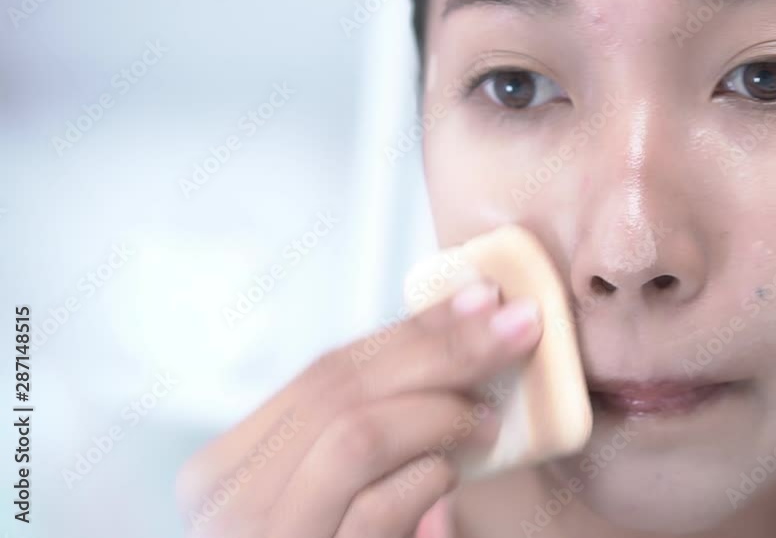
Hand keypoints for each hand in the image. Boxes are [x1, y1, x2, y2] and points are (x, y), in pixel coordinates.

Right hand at [175, 281, 540, 537]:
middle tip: (514, 329)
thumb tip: (463, 322)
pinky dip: (425, 477)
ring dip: (437, 411)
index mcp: (226, 465)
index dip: (411, 330)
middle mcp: (223, 499)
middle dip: (441, 350)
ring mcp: (259, 536)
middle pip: (342, 390)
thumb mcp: (334, 488)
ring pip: (354, 435)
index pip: (327, 371)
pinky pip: (374, 507)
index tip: (481, 298)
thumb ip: (367, 423)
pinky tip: (452, 472)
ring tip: (486, 418)